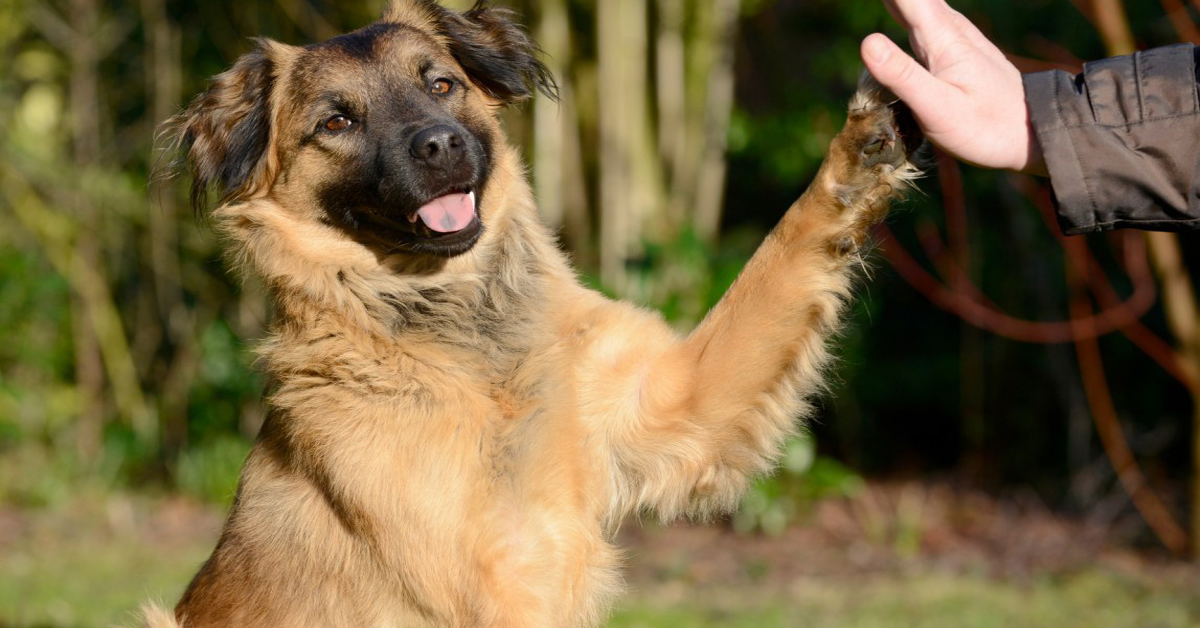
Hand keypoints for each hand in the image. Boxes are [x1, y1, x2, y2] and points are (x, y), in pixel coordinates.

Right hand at [861, 0, 1045, 173]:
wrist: (1031, 133)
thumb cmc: (984, 127)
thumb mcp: (939, 108)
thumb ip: (902, 75)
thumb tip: (866, 40)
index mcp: (942, 37)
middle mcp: (948, 28)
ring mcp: (953, 36)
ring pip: (917, 3)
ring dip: (897, 1)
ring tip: (884, 2)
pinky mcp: (953, 49)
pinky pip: (921, 16)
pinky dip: (904, 6)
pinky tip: (898, 8)